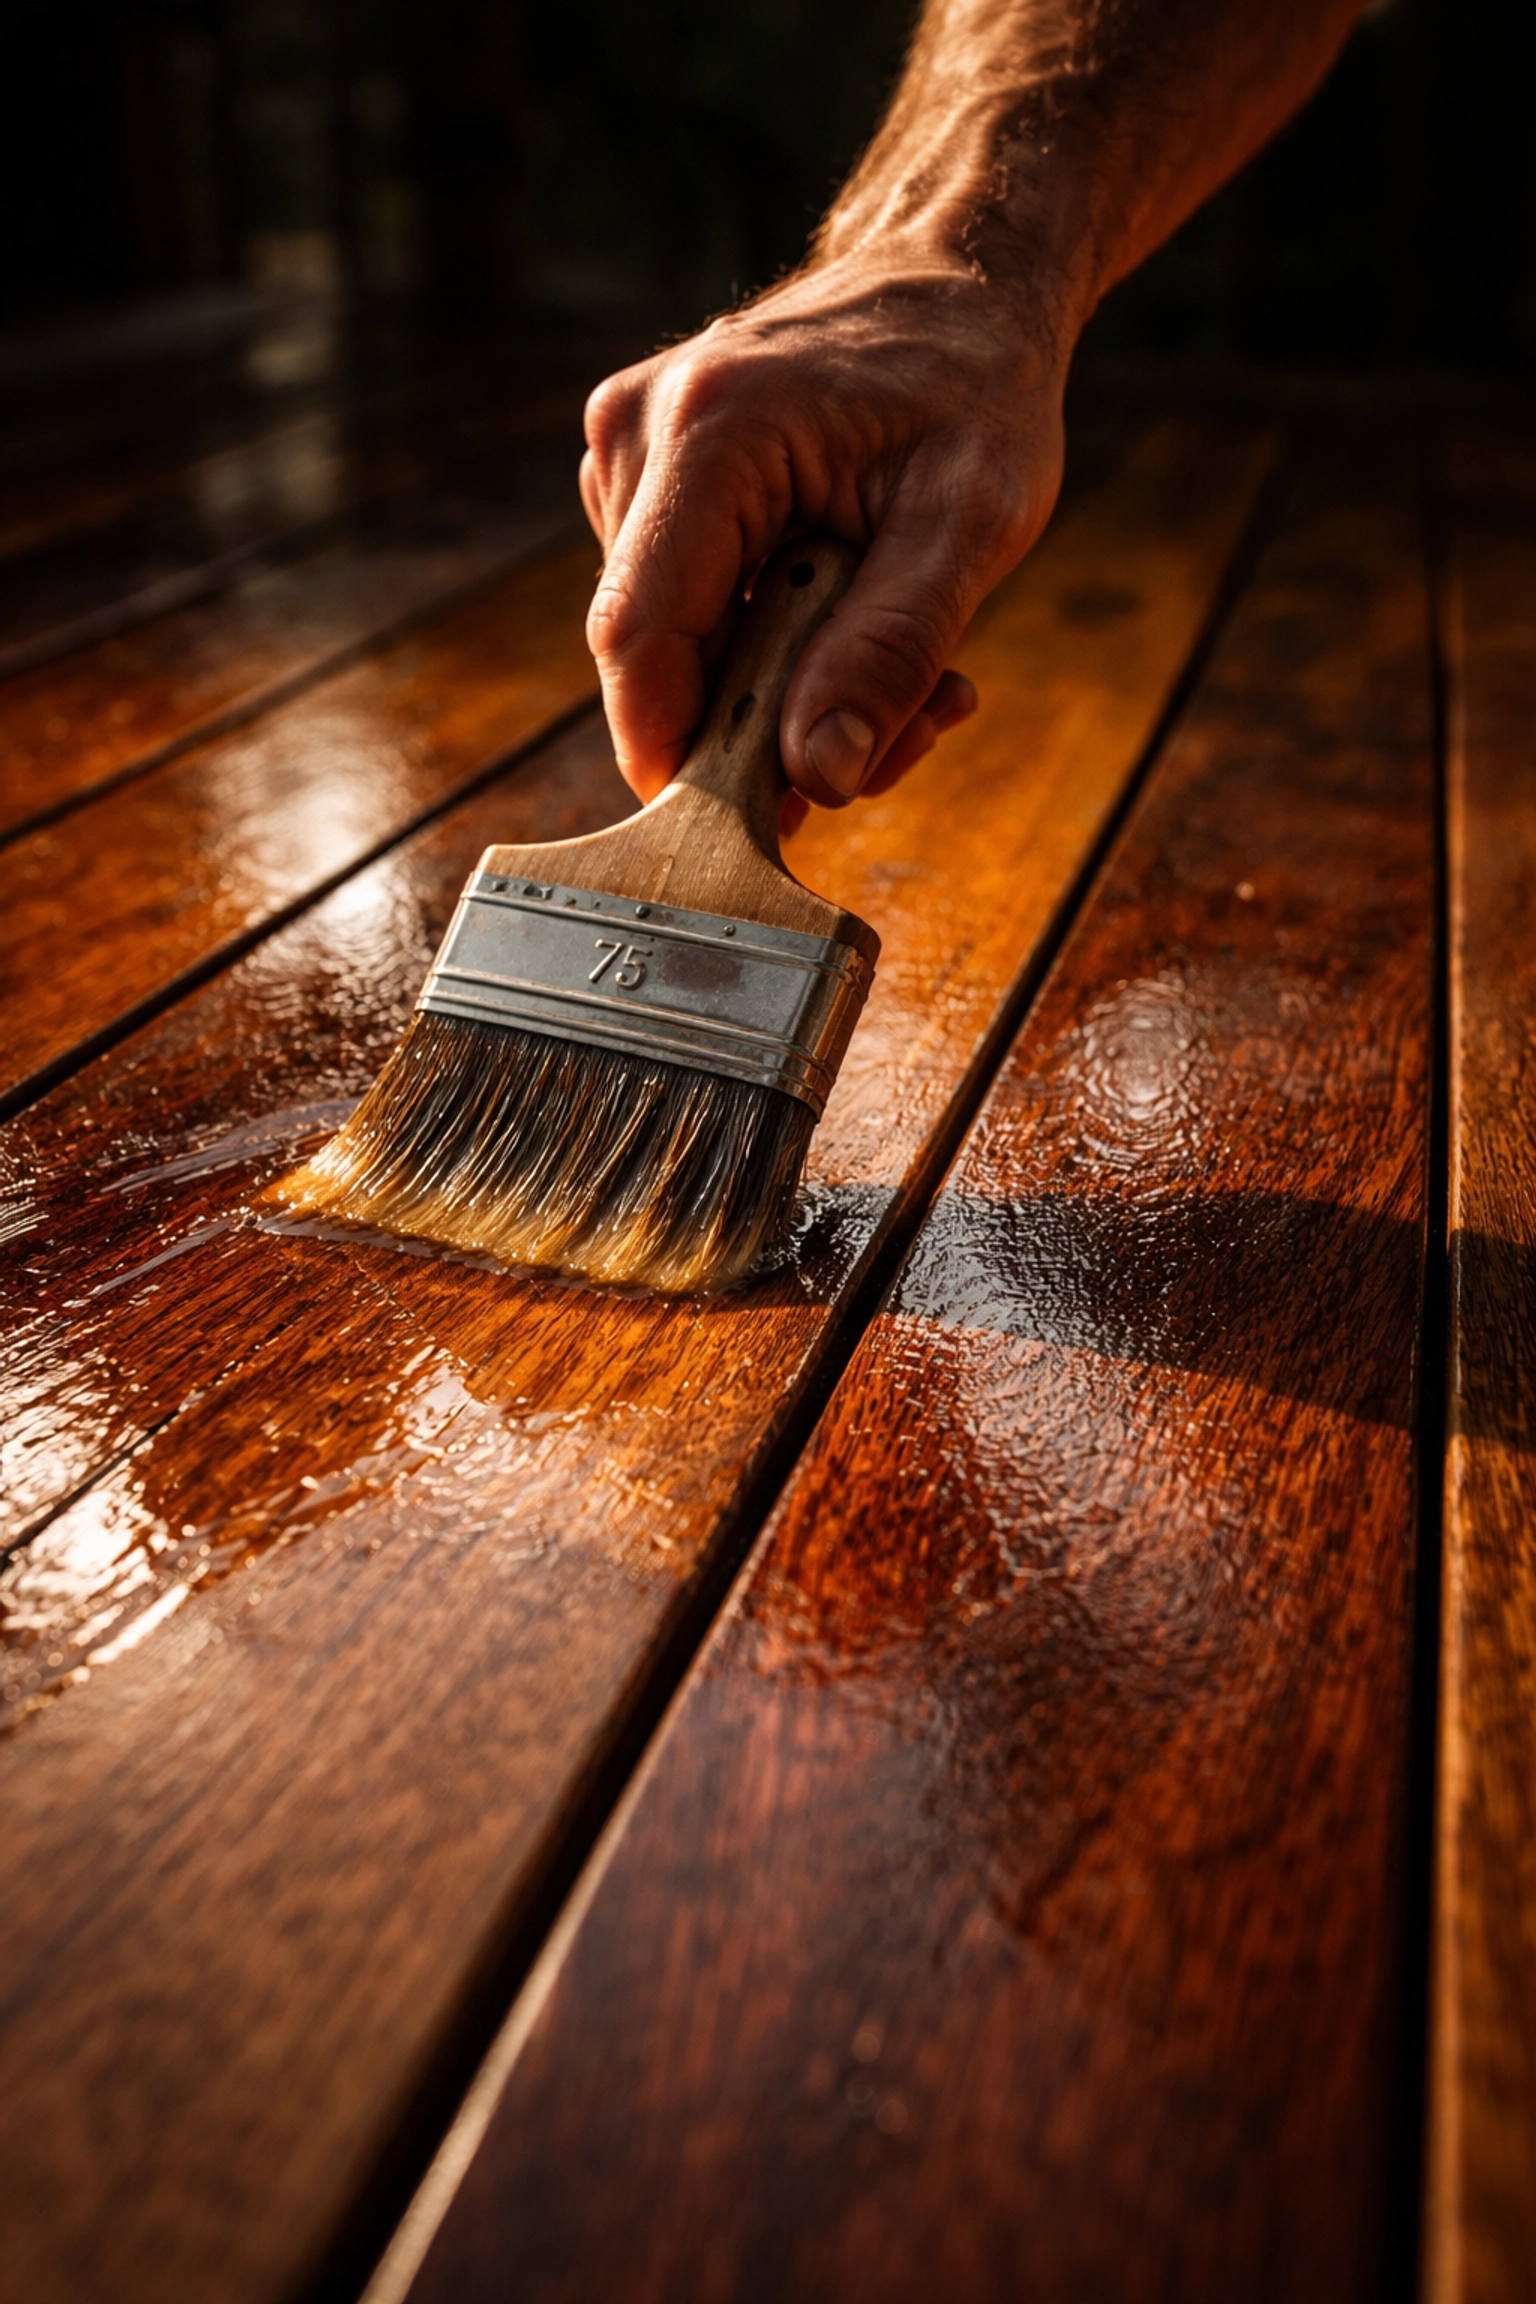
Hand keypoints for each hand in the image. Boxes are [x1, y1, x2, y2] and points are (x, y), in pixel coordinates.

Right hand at [579, 255, 1069, 829]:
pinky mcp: (641, 480)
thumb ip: (891, 651)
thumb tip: (819, 777)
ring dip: (777, 691)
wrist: (957, 281)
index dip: (677, 755)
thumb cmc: (976, 384)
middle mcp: (637, 434)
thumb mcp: (972, 522)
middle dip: (764, 727)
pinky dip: (763, 647)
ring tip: (902, 664)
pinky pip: (682, 611)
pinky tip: (847, 621)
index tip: (747, 829)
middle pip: (657, 654)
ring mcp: (627, 454)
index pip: (640, 639)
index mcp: (709, 430)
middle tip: (901, 731)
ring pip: (670, 645)